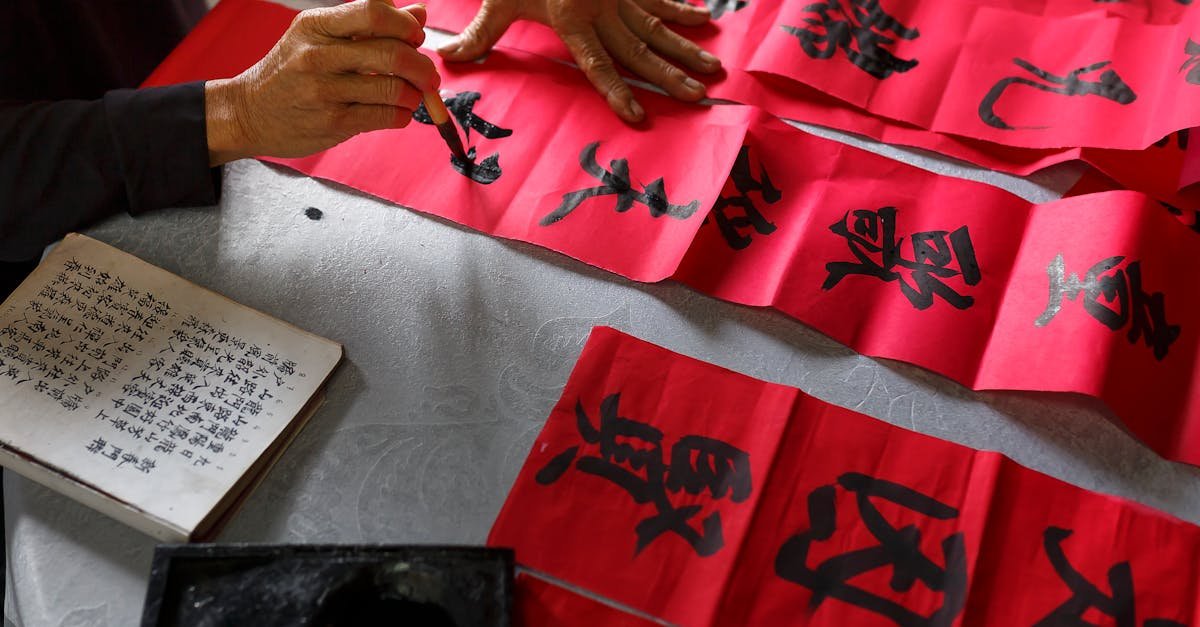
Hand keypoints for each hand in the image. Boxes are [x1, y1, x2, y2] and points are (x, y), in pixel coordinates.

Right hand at [205, 0, 438, 164]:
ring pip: (393, 89)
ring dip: (415, 94)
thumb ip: (369, 25)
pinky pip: (385, 117)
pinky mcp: (333, 123)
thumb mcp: (320, 37)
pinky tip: (397, 112)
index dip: (405, 25)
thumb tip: (418, 14)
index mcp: (317, 26)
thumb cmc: (291, 70)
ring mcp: (325, 92)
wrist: (250, 112)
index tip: (416, 36)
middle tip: (428, 75)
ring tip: (412, 96)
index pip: (373, 13)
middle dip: (421, 66)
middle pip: (391, 54)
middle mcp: (318, 56)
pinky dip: (402, 115)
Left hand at [437, 0, 720, 122]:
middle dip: (670, 75)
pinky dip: (680, 9)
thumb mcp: (497, 0)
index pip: (597, 65)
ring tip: (713, 67)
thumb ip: (479, 34)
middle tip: (697, 98)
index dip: (617, 92)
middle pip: (639, 50)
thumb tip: (449, 62)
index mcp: (571, 21)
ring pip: (657, 25)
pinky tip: (703, 20)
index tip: (638, 116)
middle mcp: (601, 10)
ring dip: (685, 48)